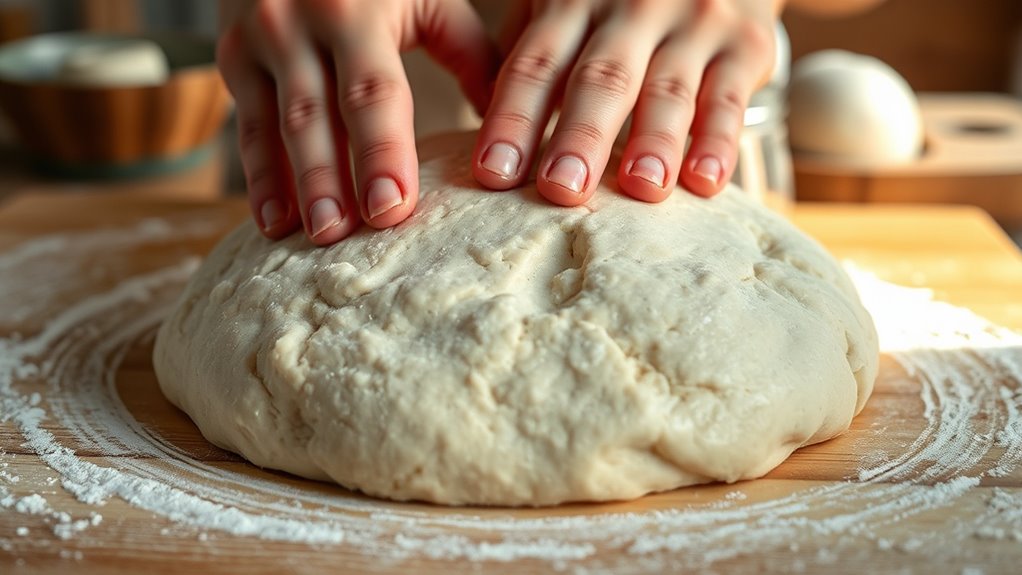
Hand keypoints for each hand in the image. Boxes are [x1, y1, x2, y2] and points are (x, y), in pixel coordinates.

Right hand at [217, 0, 498, 244]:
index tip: (394, 209)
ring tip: (315, 237)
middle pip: (317, 115)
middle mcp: (298, 23)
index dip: (383, 153)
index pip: (373, 92)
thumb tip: (505, 126)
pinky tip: (273, 221)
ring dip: (292, 187)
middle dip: (329, 179)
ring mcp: (257, 41)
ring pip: (275, 126)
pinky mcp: (233, 59)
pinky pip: (246, 126)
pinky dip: (257, 177)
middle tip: (344, 237)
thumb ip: (467, 51)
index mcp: (356, 9)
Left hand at [473, 0, 778, 203]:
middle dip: (580, 135)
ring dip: (654, 140)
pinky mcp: (745, 45)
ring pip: (668, 89)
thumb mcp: (568, 7)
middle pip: (601, 78)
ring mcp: (693, 24)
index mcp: (574, 2)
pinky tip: (703, 182)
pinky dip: (718, 141)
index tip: (494, 171)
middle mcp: (632, 8)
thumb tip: (487, 133)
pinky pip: (730, 98)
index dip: (513, 117)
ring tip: (641, 188)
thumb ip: (533, 60)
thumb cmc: (621, 2)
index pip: (537, 64)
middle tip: (561, 189)